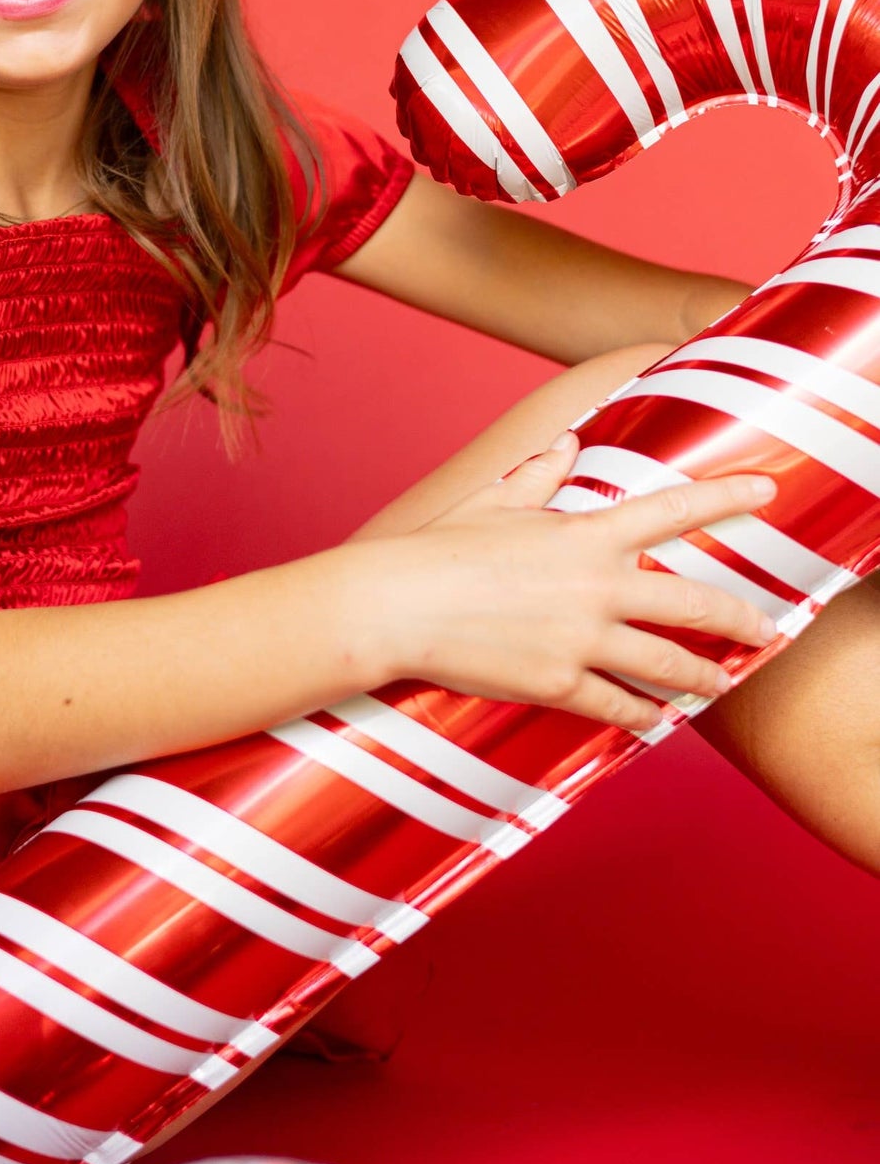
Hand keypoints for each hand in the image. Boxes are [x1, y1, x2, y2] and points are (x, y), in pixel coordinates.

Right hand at [371, 431, 778, 731]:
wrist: (397, 607)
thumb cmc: (440, 548)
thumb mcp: (494, 501)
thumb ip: (539, 474)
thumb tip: (566, 444)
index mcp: (586, 534)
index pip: (674, 508)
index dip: (727, 497)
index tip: (767, 492)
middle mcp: (597, 586)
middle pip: (696, 603)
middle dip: (742, 619)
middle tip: (766, 628)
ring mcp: (582, 638)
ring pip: (669, 663)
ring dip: (705, 676)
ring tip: (723, 683)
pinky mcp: (559, 683)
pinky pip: (620, 706)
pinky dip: (644, 715)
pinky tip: (657, 720)